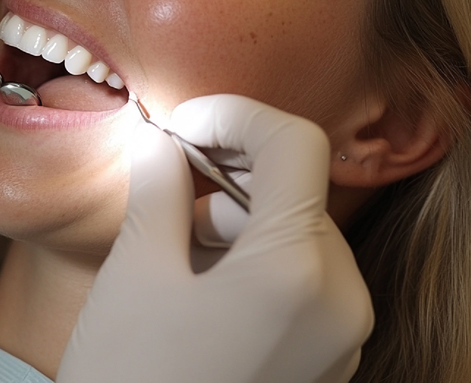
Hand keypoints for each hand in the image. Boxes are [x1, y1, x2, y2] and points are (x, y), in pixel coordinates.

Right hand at [58, 94, 372, 382]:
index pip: (293, 142)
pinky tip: (196, 268)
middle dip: (226, 164)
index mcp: (298, 272)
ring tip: (173, 228)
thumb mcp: (137, 270)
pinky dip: (249, 248)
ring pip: (293, 226)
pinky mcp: (323, 354)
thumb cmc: (131, 380)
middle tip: (167, 167)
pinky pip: (297, 270)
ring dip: (233, 208)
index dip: (234, 115)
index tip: (181, 124)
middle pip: (294, 185)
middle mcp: (339, 301)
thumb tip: (159, 142)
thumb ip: (157, 187)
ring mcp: (338, 334)